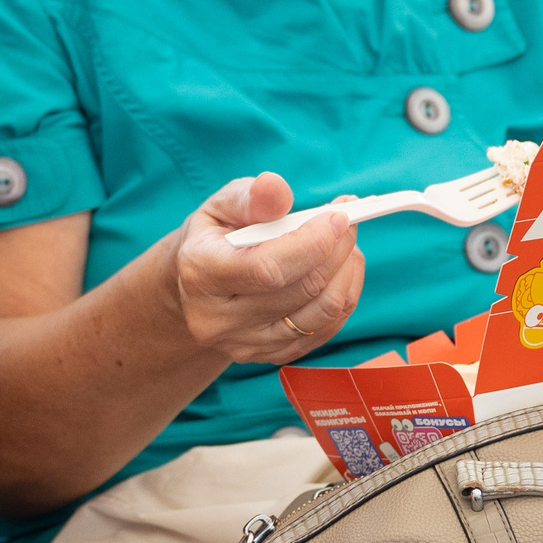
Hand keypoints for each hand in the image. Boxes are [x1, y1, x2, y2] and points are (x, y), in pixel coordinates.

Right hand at [171, 174, 363, 365]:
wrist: (195, 288)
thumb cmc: (214, 238)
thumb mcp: (220, 207)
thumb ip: (249, 197)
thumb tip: (275, 186)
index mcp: (200, 274)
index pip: (268, 268)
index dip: (312, 243)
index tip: (337, 216)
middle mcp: (218, 319)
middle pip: (301, 290)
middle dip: (336, 250)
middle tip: (347, 223)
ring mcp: (244, 344)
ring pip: (321, 314)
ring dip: (346, 273)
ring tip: (346, 245)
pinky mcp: (269, 356)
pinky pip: (326, 330)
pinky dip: (344, 296)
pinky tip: (340, 270)